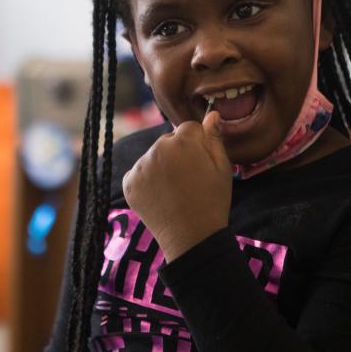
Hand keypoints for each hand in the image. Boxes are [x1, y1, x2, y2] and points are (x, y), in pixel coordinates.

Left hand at [122, 111, 231, 261]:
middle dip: (177, 153)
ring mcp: (140, 166)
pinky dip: (147, 181)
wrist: (192, 237)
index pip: (188, 128)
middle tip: (188, 179)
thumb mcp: (222, 167)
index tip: (201, 163)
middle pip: (168, 141)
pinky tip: (161, 196)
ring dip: (161, 166)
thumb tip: (211, 114)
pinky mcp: (129, 182)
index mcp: (182, 141)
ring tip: (175, 190)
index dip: (197, 144)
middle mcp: (157, 148)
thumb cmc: (212, 201)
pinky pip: (138, 173)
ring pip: (152, 157)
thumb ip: (213, 138)